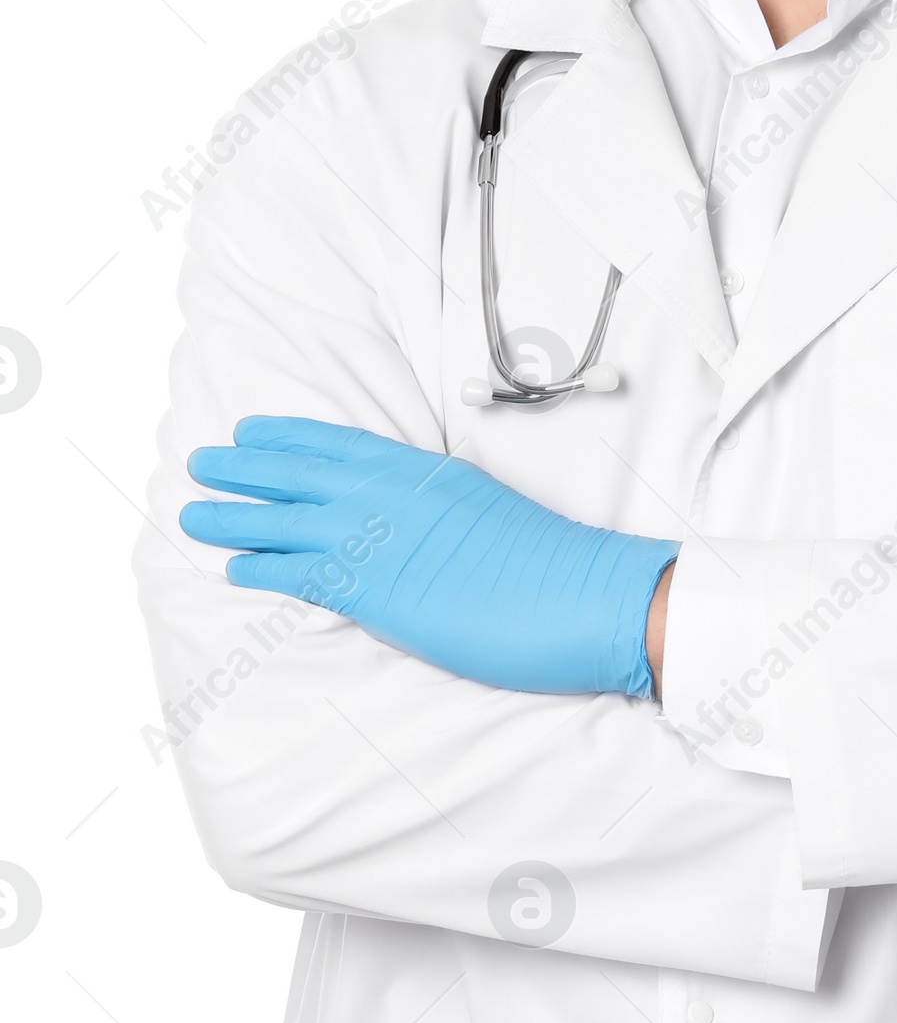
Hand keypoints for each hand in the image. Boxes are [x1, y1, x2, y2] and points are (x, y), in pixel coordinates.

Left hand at [180, 418, 679, 697]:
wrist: (577, 593)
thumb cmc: (545, 561)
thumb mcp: (483, 510)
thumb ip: (435, 510)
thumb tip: (408, 528)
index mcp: (423, 470)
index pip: (339, 443)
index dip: (288, 436)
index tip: (252, 430)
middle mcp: (392, 494)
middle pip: (300, 471)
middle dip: (244, 466)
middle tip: (202, 461)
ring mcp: (380, 538)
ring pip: (284, 518)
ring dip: (232, 514)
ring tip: (193, 512)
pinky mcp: (374, 589)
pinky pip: (299, 572)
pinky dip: (260, 567)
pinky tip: (233, 568)